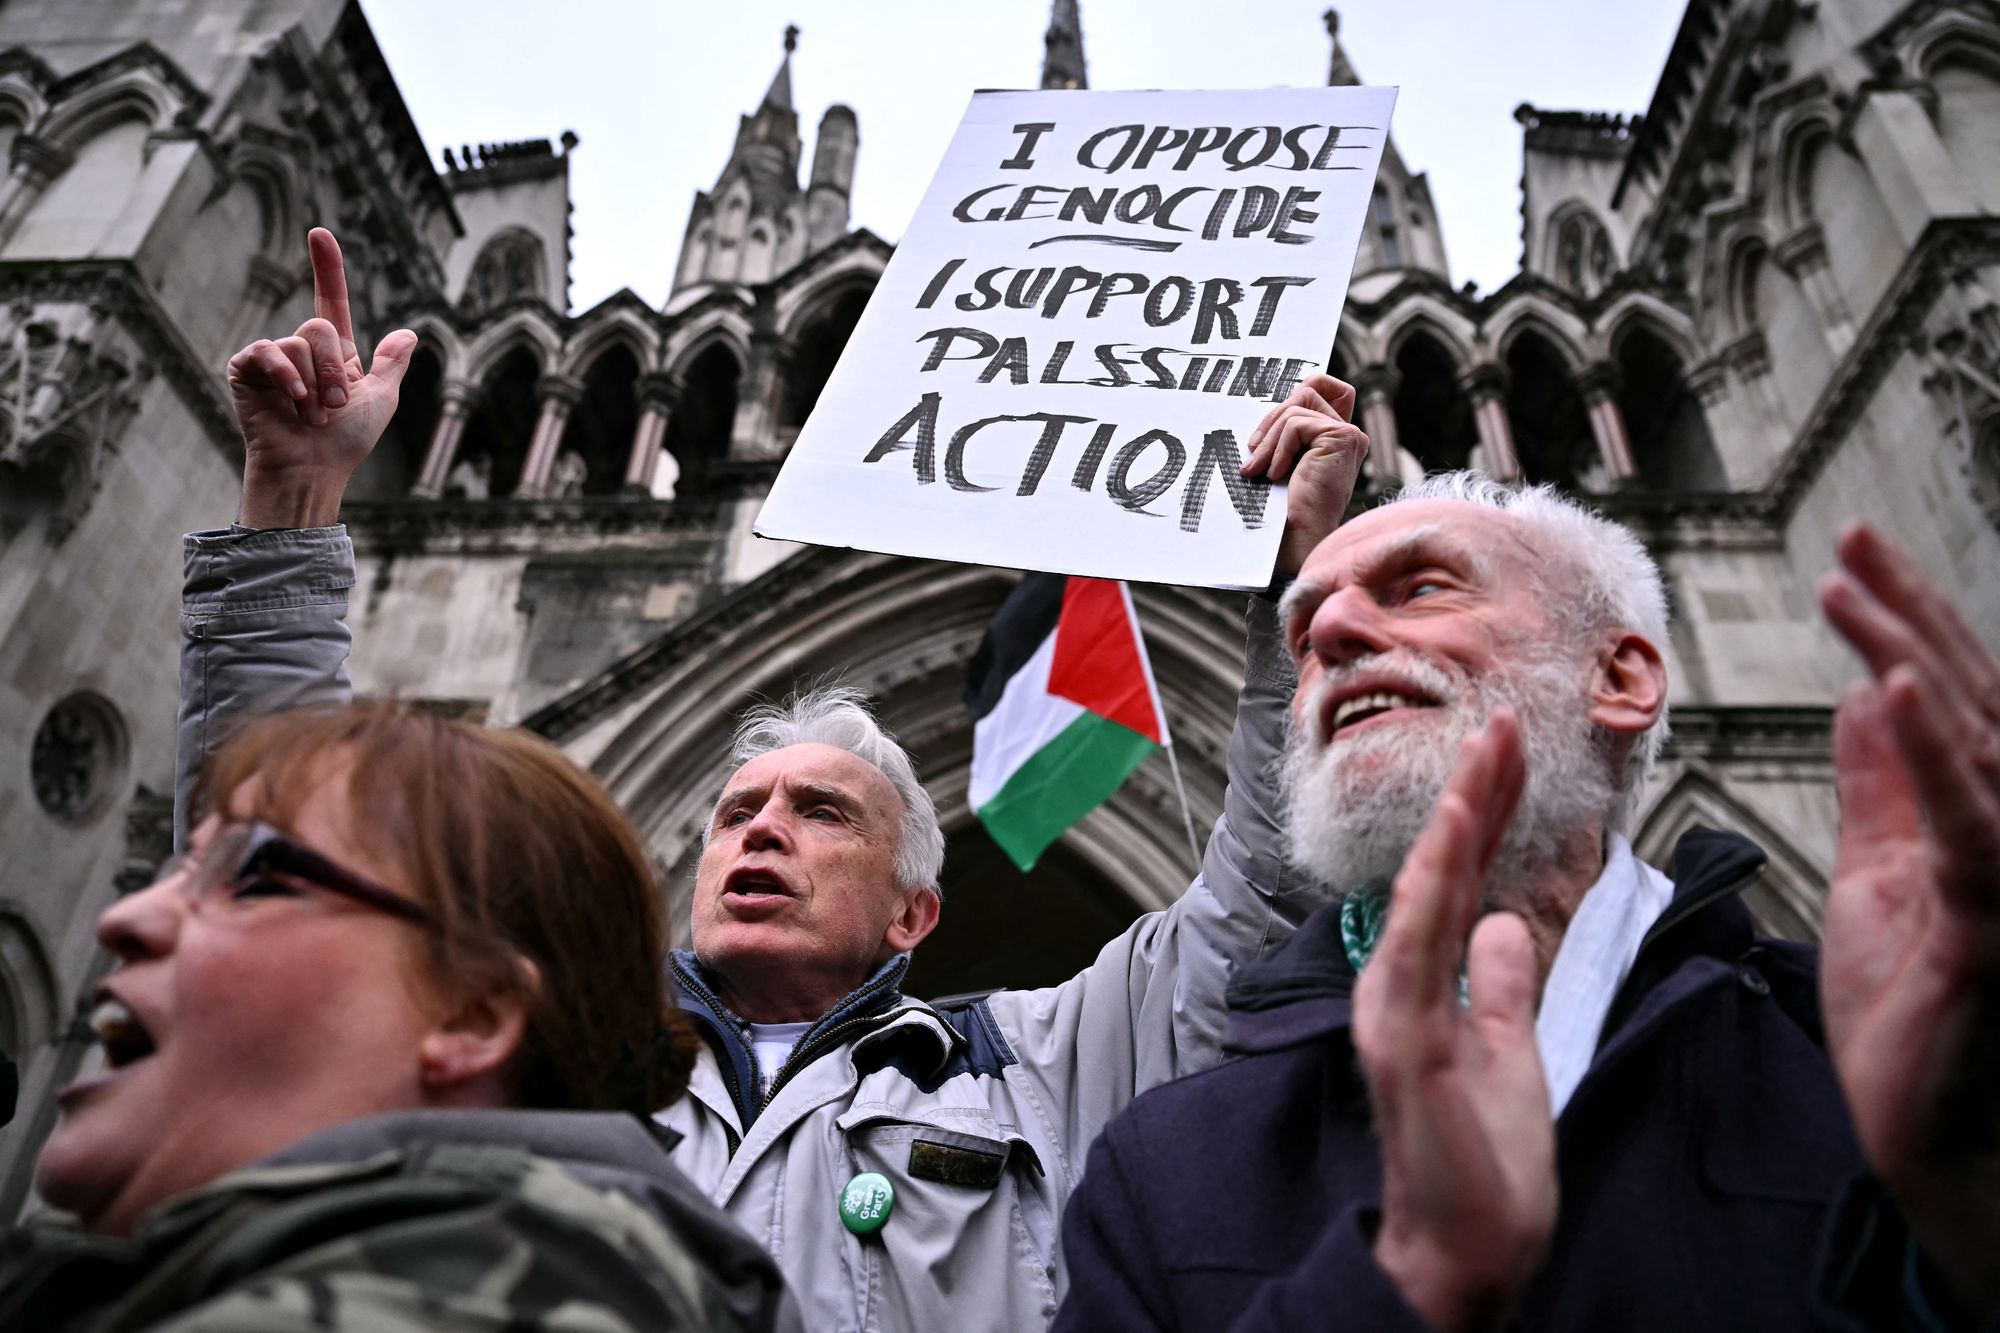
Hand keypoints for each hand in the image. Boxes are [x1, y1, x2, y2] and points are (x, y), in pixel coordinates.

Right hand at [226, 228, 416, 527]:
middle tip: (335, 406)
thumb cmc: (346, 443)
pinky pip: (267, 352)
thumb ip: (391, 365)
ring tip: (313, 415)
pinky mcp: (246, 370)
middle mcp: (303, 351)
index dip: (327, 267)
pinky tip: (294, 402)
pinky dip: (287, 376)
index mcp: (335, 353)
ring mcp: (273, 360)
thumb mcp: (381, 400)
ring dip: (315, 383)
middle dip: (336, 368)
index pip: (330, 300)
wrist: (314, 470)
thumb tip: (408, 333)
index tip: (320, 233)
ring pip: (298, 341)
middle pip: (319, 325)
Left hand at [1239, 373, 1368, 575]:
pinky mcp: (1343, 439)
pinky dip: (1278, 448)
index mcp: (1337, 438)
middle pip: (1306, 391)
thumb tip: (1270, 406)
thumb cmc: (1282, 510)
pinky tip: (1276, 475)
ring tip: (1260, 470)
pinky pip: (1297, 423)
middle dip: (1271, 420)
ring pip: (1297, 407)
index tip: (1266, 432)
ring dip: (1270, 439)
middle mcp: (1350, 435)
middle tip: (1253, 456)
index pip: (1324, 385)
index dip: (1297, 392)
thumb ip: (1284, 430)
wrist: (1293, 541)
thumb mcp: (1280, 459)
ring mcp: (1350, 436)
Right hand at [1354, 709, 1555, 1332]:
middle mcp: (1400, 987)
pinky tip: (1454, 833)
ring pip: (1426, 894)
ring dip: (1457, 821)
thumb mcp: (1513, 1057)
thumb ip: (1502, 989)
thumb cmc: (1485, 1171)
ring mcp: (1395, 1011)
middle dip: (1475, 794)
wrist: (1465, 1255)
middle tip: (1506, 721)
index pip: (1462, 882)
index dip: (1486, 814)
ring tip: (1485, 754)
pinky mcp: (1404, 1041)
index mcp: (1426, 987)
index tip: (1510, 751)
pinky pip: (1420, 946)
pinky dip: (1435, 884)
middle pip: (1441, 873)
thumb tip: (1505, 928)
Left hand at [1818, 523, 1999, 1320]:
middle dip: (1910, 615)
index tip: (1854, 556)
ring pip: (1973, 743)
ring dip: (1911, 661)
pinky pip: (1968, 828)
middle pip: (1970, 700)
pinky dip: (1929, 758)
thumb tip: (1863, 696)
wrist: (1943, 1142)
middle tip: (1850, 540)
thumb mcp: (1885, 875)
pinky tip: (1887, 692)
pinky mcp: (1996, 927)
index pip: (1951, 698)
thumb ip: (1883, 787)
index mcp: (1984, 816)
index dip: (1909, 621)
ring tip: (1852, 594)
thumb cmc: (1922, 1013)